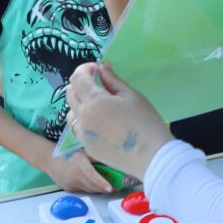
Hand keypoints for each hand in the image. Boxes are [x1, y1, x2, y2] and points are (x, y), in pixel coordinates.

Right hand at [42, 145, 113, 193]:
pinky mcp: (69, 189)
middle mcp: (75, 176)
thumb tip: (111, 160)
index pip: (91, 175)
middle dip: (106, 188)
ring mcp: (71, 184)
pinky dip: (91, 188)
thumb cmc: (69, 153)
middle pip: (93, 185)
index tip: (110, 188)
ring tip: (110, 187)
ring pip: (89, 190)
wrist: (50, 160)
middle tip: (118, 186)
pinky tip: (96, 185)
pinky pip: (83, 190)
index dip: (101, 182)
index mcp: (79, 163)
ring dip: (100, 189)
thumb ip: (96, 156)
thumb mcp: (83, 151)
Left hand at [65, 62, 172, 179]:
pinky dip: (83, 120)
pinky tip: (98, 121)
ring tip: (96, 103)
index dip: (85, 69)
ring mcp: (83, 135)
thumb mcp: (131, 95)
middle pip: (71, 94)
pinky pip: (78, 129)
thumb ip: (113, 80)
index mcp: (94, 101)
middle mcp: (83, 118)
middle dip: (80, 84)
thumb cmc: (145, 121)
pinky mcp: (88, 148)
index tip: (96, 68)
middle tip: (96, 82)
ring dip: (79, 103)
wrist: (151, 155)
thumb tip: (102, 67)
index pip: (78, 79)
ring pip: (71, 113)